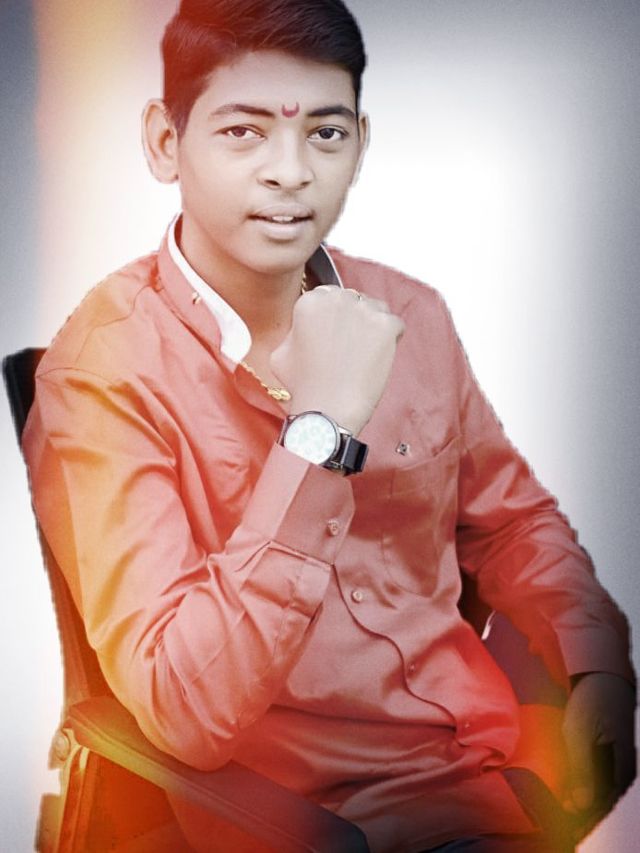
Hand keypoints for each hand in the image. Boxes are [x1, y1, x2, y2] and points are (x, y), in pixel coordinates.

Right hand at [270, 286, 404, 434]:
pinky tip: (377, 358)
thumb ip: (293, 332)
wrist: (327, 411)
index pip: (327, 297)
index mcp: (310, 301)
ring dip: (371, 326)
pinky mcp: (386, 325)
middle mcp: (338, 298)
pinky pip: (395, 324)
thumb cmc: (302, 387)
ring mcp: (364, 310)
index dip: (330, 320)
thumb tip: (303, 329)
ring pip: (375, 309)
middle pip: (352, 300)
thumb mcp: (279, 353)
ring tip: (362, 353)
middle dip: (352, 320)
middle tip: (348, 348)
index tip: (331, 338)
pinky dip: (390, 340)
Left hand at [562, 672, 635, 828]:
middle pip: (602, 803)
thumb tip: (582, 804)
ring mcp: (617, 765)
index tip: (565, 829)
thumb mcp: (580, 733)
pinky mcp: (609, 759)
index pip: (602, 804)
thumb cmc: (593, 701)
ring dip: (582, 808)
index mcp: (621, 767)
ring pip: (600, 795)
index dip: (584, 819)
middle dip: (581, 818)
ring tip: (562, 819)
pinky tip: (570, 798)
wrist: (603, 678)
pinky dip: (584, 792)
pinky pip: (598, 782)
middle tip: (560, 828)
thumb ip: (582, 769)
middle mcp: (623, 771)